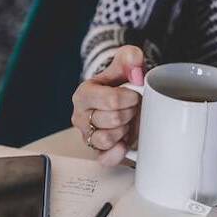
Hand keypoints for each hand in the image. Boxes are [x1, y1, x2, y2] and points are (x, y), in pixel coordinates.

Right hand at [72, 46, 143, 165]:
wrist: (123, 100)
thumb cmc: (122, 84)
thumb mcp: (126, 64)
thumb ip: (131, 57)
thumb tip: (135, 66)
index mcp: (84, 94)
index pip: (111, 100)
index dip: (130, 98)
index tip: (135, 95)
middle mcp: (80, 117)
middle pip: (113, 119)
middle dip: (129, 113)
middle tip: (132, 108)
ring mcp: (88, 136)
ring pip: (107, 139)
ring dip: (124, 130)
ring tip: (127, 122)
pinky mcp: (97, 152)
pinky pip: (104, 159)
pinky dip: (117, 152)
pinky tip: (125, 143)